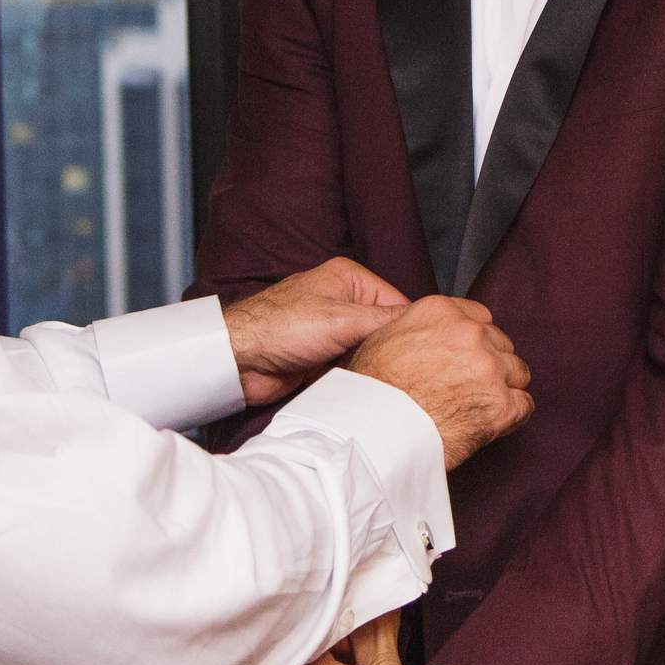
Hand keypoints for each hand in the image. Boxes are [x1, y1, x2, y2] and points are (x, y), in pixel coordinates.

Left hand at [223, 258, 409, 406]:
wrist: (238, 361)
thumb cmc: (278, 328)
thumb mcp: (343, 320)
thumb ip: (387, 321)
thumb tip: (426, 321)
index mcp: (350, 279)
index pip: (399, 303)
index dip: (411, 328)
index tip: (425, 350)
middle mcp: (344, 302)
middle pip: (386, 329)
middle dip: (392, 348)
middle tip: (405, 369)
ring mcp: (334, 330)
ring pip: (371, 350)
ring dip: (374, 364)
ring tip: (383, 378)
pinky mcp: (325, 356)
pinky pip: (354, 366)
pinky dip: (360, 375)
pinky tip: (365, 386)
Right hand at [345, 296, 532, 467]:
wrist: (377, 431)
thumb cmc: (373, 391)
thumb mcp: (384, 338)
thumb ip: (417, 327)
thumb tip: (427, 333)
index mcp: (442, 312)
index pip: (480, 318)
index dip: (475, 340)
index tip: (467, 356)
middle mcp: (470, 334)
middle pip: (501, 344)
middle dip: (489, 364)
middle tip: (469, 386)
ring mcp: (490, 369)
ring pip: (517, 372)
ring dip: (503, 387)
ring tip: (478, 405)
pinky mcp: (501, 405)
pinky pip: (524, 405)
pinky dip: (512, 415)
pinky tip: (492, 422)